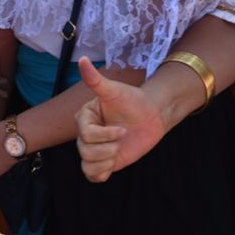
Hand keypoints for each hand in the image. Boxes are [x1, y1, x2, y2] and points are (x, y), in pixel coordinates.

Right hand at [75, 58, 166, 181]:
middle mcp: (86, 134)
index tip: (123, 130)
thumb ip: (96, 79)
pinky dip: (102, 173)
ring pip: (88, 165)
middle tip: (124, 137)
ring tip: (119, 150)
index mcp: (84, 117)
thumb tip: (82, 59)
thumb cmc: (133, 100)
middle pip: (85, 151)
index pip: (85, 134)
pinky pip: (92, 175)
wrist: (151, 116)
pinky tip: (113, 163)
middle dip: (109, 147)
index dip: (105, 135)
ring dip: (107, 161)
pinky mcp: (103, 162)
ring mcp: (94, 149)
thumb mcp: (115, 91)